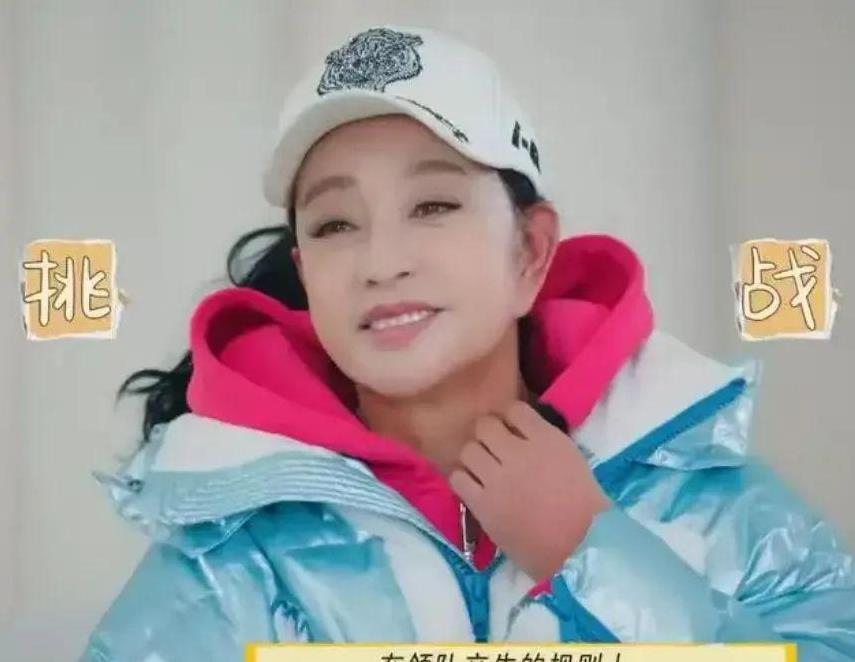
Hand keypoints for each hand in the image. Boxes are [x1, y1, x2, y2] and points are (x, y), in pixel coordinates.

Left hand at [448, 399, 610, 582]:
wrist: (578, 548)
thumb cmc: (584, 507)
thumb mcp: (571, 460)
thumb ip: (545, 442)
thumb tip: (520, 433)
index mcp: (546, 439)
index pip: (514, 408)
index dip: (510, 418)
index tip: (511, 429)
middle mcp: (517, 453)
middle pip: (485, 425)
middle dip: (488, 434)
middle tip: (494, 449)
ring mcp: (497, 478)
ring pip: (468, 450)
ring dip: (475, 456)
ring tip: (483, 469)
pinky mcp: (482, 504)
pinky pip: (458, 478)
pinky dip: (464, 479)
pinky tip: (475, 487)